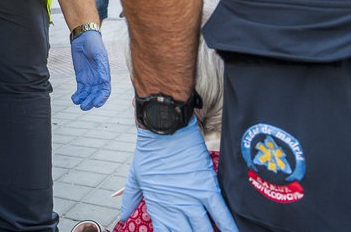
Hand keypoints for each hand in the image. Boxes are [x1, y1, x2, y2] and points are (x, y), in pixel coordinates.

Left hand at [70, 29, 110, 108]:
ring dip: (84, 100)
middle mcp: (98, 79)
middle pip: (95, 95)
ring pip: (88, 94)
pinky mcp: (81, 77)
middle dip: (90, 101)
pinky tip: (74, 98)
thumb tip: (105, 80)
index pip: (105, 90)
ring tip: (77, 103)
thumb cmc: (94, 45)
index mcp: (105, 74)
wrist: (84, 38)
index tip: (96, 104)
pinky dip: (78, 96)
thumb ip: (102, 68)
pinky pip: (80, 90)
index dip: (102, 98)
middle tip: (84, 106)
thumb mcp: (99, 55)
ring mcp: (89, 79)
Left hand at [120, 118, 236, 231]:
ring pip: (205, 229)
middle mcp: (176, 207)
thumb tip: (122, 215)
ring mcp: (193, 198)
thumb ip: (130, 198)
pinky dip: (228, 226)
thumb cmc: (149, 151)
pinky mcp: (207, 187)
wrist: (164, 129)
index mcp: (158, 207)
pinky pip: (221, 213)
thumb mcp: (135, 176)